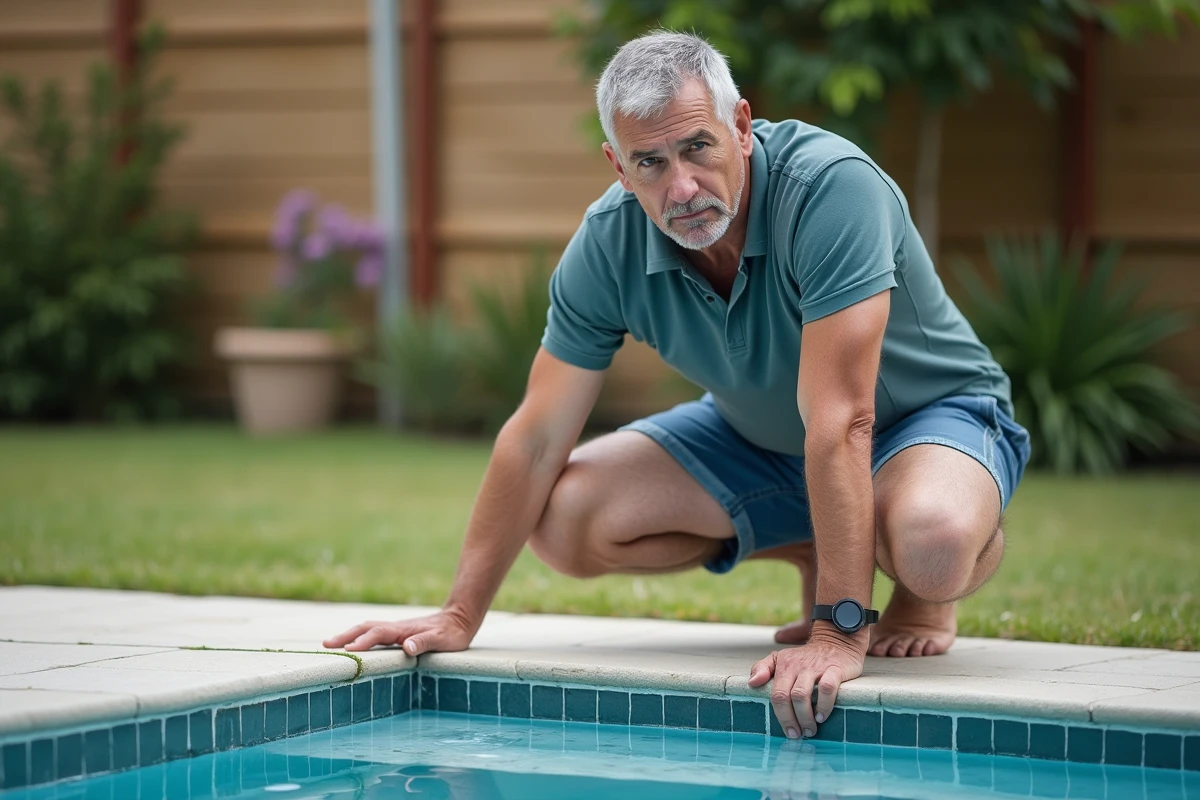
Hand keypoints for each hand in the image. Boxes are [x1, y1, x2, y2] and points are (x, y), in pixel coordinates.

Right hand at [322, 608, 476, 655]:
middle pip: (366, 628)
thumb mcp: (443, 640)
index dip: (363, 641)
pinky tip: (354, 644)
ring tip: (331, 644)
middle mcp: (396, 628)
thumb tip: (406, 647)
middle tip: (326, 644)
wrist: (460, 618)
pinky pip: (374, 634)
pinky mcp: (398, 633)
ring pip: (368, 629)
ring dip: (350, 635)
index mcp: (404, 630)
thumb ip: (424, 642)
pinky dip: (360, 637)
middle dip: (346, 635)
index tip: (348, 649)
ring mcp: (396, 629)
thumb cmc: (453, 634)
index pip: (379, 634)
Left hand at [748, 628, 865, 739]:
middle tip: (798, 734)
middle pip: (786, 697)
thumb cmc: (806, 658)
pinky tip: (822, 716)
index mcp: (783, 665)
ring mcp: (815, 667)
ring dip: (805, 717)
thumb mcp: (781, 658)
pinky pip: (826, 688)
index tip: (788, 731)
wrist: (836, 642)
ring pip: (801, 694)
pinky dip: (824, 705)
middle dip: (790, 720)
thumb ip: (762, 668)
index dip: (780, 716)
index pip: (775, 694)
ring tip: (810, 729)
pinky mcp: (834, 669)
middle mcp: (797, 666)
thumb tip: (751, 683)